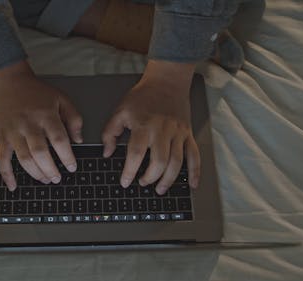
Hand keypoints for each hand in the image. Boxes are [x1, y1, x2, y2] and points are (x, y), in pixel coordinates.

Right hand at [0, 61, 82, 190]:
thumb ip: (74, 119)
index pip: (58, 140)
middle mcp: (28, 125)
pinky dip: (6, 174)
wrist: (9, 82)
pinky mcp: (2, 136)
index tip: (72, 167)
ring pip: (23, 158)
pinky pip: (2, 158)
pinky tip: (13, 185)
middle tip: (57, 178)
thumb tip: (78, 140)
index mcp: (46, 115)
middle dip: (50, 169)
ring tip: (45, 179)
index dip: (66, 156)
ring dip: (35, 173)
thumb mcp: (61, 99)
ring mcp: (14, 132)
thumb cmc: (36, 92)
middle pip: (39, 152)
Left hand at [102, 60, 199, 193]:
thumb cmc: (143, 96)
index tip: (125, 182)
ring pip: (177, 162)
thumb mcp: (120, 111)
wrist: (167, 82)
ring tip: (160, 189)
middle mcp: (162, 131)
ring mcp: (178, 133)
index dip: (130, 171)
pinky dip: (195, 172)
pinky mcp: (188, 134)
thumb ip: (110, 133)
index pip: (136, 154)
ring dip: (168, 179)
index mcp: (144, 126)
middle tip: (142, 183)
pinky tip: (192, 184)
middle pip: (159, 161)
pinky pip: (194, 155)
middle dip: (150, 178)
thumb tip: (107, 153)